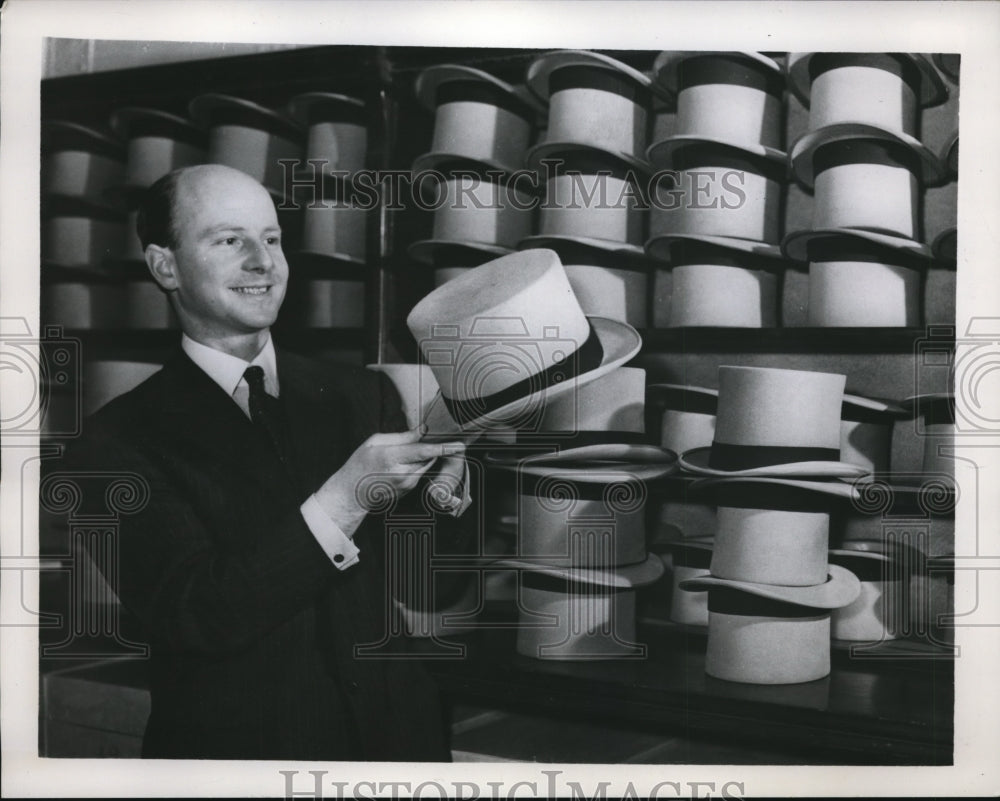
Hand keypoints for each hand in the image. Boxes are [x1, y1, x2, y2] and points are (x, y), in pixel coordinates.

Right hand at [314, 426, 465, 535]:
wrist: (352, 492)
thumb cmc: (360, 464)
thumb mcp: (375, 442)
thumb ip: (401, 437)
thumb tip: (422, 430)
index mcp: (392, 458)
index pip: (423, 452)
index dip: (442, 447)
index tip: (458, 444)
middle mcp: (402, 474)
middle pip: (429, 458)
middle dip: (440, 449)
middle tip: (445, 438)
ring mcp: (407, 485)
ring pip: (427, 466)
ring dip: (428, 456)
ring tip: (416, 449)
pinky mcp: (409, 491)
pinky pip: (421, 473)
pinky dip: (420, 465)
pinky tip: (406, 462)